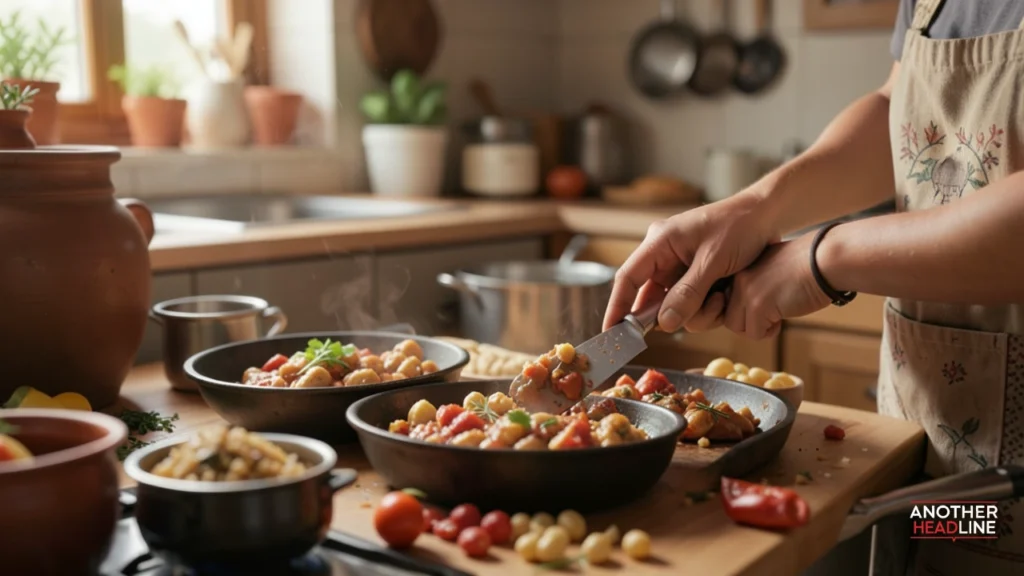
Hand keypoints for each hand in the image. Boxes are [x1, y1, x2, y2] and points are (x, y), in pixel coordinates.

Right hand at [603, 192, 777, 332]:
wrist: (768, 215)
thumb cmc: (740, 226)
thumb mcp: (713, 261)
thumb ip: (687, 293)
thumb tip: (663, 324)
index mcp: (659, 242)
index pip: (627, 279)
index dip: (616, 308)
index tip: (610, 334)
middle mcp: (664, 256)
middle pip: (651, 298)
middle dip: (672, 313)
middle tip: (692, 316)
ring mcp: (679, 268)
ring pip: (672, 306)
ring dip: (696, 312)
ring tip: (722, 298)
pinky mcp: (694, 277)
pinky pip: (688, 303)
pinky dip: (705, 308)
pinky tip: (725, 296)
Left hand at [723, 233, 830, 339]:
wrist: (827, 260)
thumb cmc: (810, 265)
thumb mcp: (775, 270)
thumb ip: (758, 284)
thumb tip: (750, 311)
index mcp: (742, 267)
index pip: (727, 299)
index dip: (743, 310)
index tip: (762, 310)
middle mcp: (739, 278)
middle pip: (728, 314)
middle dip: (748, 323)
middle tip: (770, 318)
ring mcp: (746, 291)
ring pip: (736, 326)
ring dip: (756, 329)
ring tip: (776, 319)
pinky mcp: (758, 305)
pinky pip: (754, 333)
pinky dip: (768, 332)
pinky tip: (782, 320)